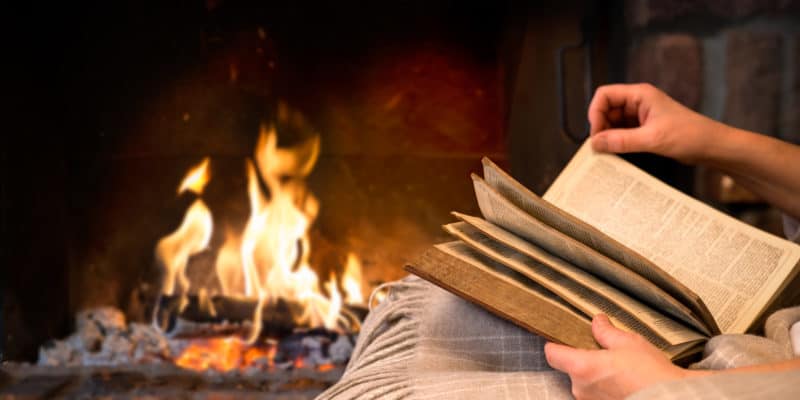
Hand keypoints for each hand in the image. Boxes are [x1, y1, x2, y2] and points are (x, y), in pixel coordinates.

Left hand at [544, 314, 691, 399]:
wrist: (670, 398)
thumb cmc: (650, 372)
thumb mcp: (628, 342)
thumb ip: (606, 332)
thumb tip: (597, 322)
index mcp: (582, 367)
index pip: (552, 354)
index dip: (554, 344)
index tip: (560, 338)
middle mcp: (581, 388)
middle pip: (570, 369)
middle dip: (583, 360)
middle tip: (603, 352)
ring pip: (584, 383)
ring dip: (595, 375)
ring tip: (618, 368)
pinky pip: (596, 395)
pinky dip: (604, 387)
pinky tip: (622, 382)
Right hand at [588, 83, 727, 163]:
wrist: (711, 146)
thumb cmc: (689, 135)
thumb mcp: (652, 139)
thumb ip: (621, 140)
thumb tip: (595, 143)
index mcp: (640, 95)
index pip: (605, 95)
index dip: (595, 112)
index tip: (596, 133)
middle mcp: (638, 102)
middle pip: (606, 109)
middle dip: (600, 127)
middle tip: (600, 146)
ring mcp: (641, 115)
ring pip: (612, 122)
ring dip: (608, 136)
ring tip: (608, 151)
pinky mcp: (644, 128)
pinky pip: (622, 132)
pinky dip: (617, 142)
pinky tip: (617, 152)